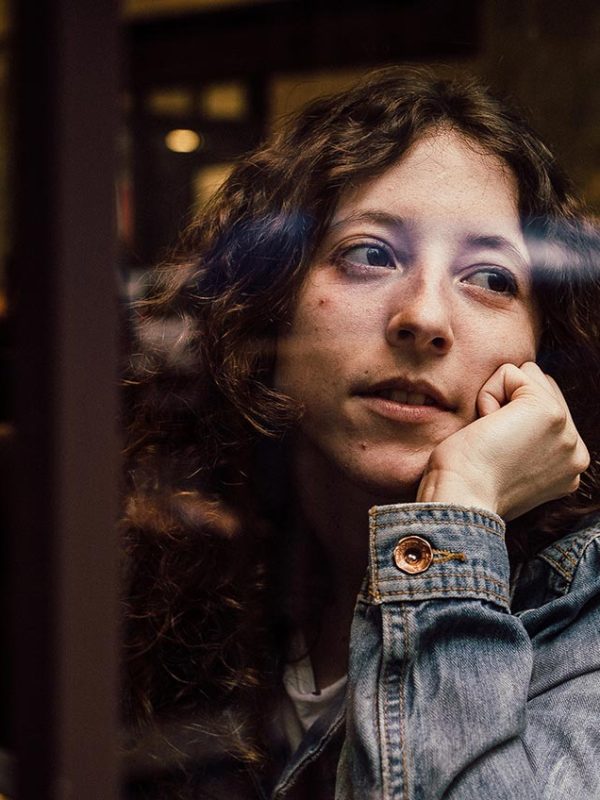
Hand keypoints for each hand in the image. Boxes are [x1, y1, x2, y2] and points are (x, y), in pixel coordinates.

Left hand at [416, 362, 589, 519]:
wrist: (461, 498)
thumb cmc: (467, 486)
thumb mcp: (509, 469)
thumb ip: (526, 445)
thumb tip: (513, 419)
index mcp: (569, 467)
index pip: (546, 409)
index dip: (511, 418)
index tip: (497, 456)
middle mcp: (575, 450)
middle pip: (541, 387)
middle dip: (508, 404)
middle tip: (492, 446)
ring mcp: (566, 430)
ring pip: (526, 375)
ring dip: (497, 400)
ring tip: (490, 437)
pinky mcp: (547, 410)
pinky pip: (509, 372)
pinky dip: (487, 394)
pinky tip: (485, 426)